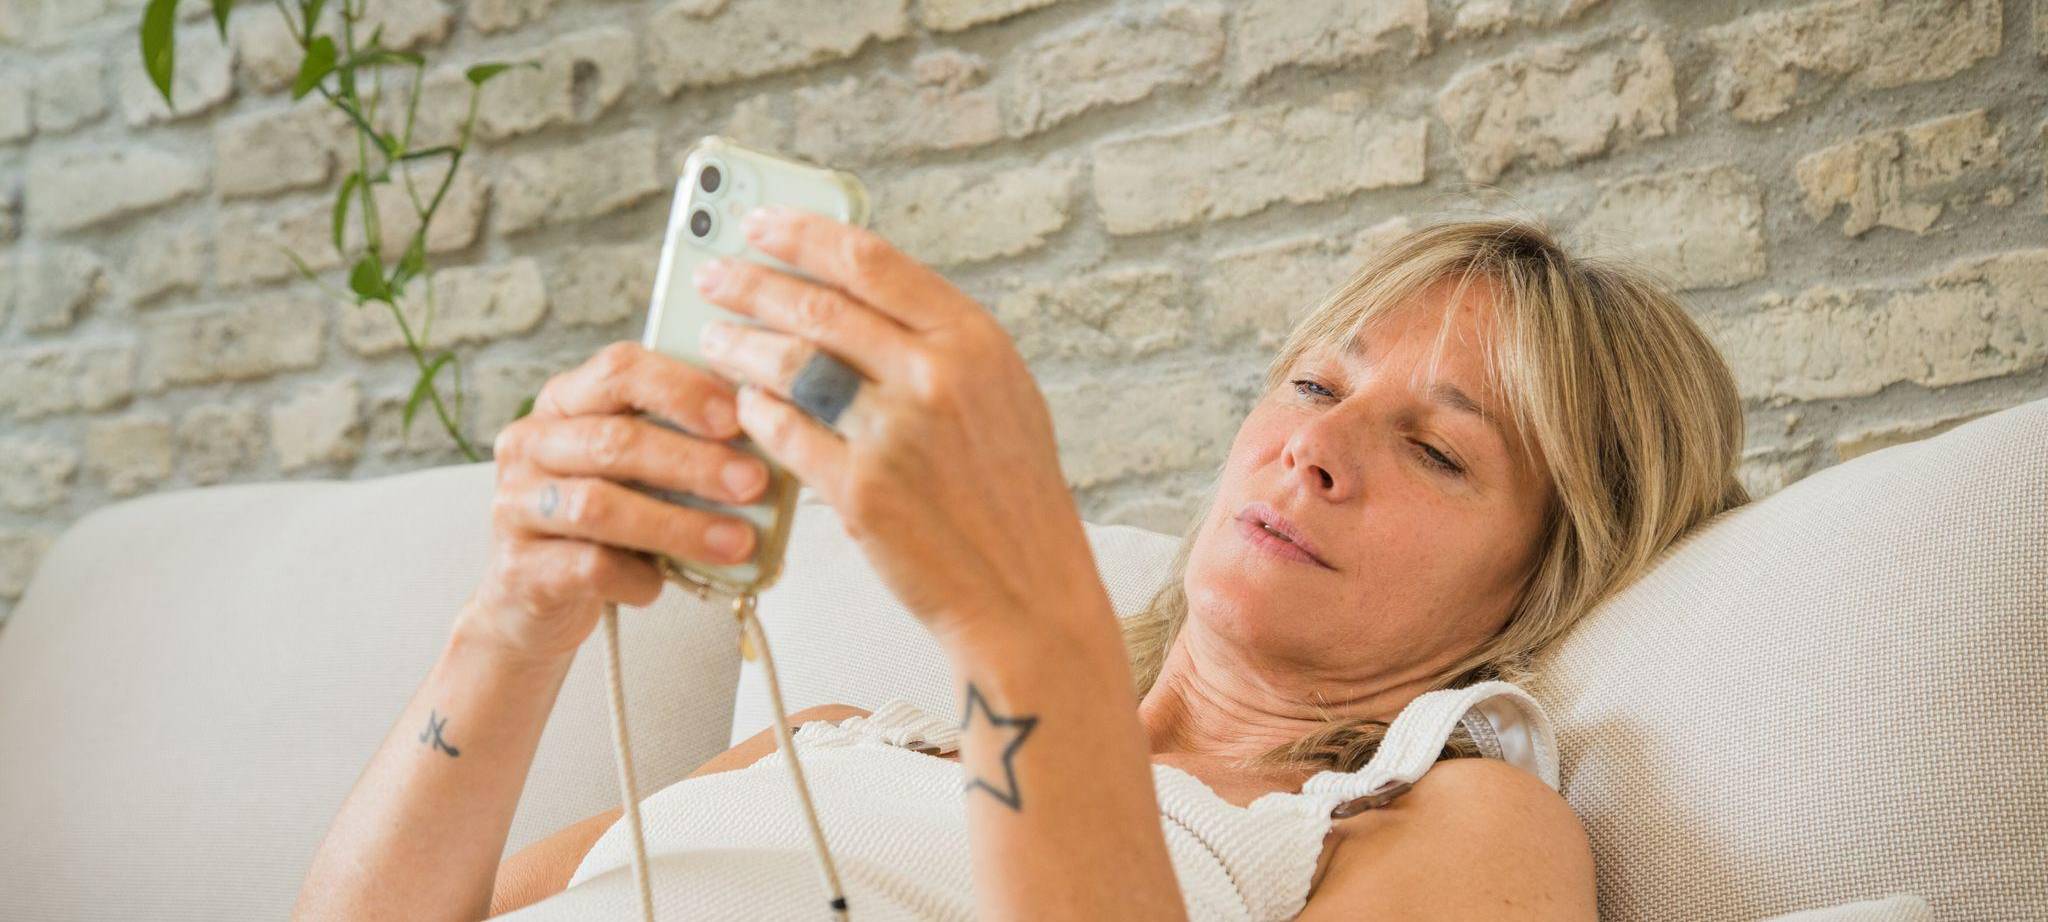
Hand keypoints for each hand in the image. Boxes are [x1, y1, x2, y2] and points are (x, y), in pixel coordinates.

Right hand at [462, 342, 775, 663]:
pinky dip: (638, 575)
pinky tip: (664, 581)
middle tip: (754, 483)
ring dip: (678, 524)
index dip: (684, 389)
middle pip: (615, 440)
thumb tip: (768, 444)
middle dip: (694, 462)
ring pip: (599, 506)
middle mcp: (531, 443)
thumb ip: (681, 445)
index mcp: (566, 401)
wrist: (535, 597)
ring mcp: (516, 504)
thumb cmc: (603, 521)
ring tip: (736, 542)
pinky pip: (588, 566)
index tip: (740, 416)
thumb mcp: (638, 471)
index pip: (621, 369)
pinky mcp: (519, 566)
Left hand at [691, 205, 1108, 650]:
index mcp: (974, 341)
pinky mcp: (861, 493)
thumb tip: (853, 290)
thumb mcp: (1000, 395)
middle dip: (750, 285)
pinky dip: (755, 413)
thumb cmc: (1011, 496)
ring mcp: (896, 435)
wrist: (1027, 594)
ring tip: (713, 341)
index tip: (758, 223)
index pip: (870, 260)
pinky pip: (783, 434)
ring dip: (739, 347)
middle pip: (817, 307)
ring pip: (789, 366)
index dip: (803, 234)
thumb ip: (937, 342)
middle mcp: (936, 378)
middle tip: (712, 278)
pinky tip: (743, 405)